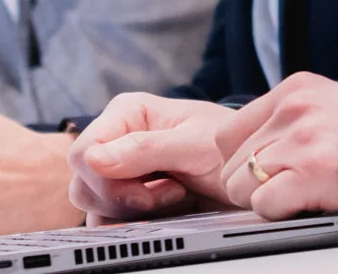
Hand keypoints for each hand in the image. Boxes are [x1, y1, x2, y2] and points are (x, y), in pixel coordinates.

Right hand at [67, 94, 239, 222]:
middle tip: (171, 192)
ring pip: (93, 204)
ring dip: (133, 211)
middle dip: (125, 199)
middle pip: (85, 183)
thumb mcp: (196, 145)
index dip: (109, 180)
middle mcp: (119, 138)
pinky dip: (135, 223)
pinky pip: (108, 219)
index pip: (84, 152)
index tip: (149, 190)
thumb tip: (94, 158)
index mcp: (128, 112)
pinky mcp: (129, 195)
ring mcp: (122, 169)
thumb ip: (146, 149)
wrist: (252, 172)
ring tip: (176, 196)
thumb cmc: (233, 146)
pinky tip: (169, 210)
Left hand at [213, 72, 337, 216]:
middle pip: (230, 163)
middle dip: (251, 182)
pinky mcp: (309, 173)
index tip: (261, 169)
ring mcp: (299, 141)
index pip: (227, 132)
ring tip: (296, 193)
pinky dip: (278, 211)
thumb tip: (256, 147)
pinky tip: (305, 202)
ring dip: (263, 198)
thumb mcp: (329, 103)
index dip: (241, 158)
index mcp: (293, 90)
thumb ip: (292, 117)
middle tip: (283, 185)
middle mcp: (292, 111)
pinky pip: (262, 204)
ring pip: (239, 186)